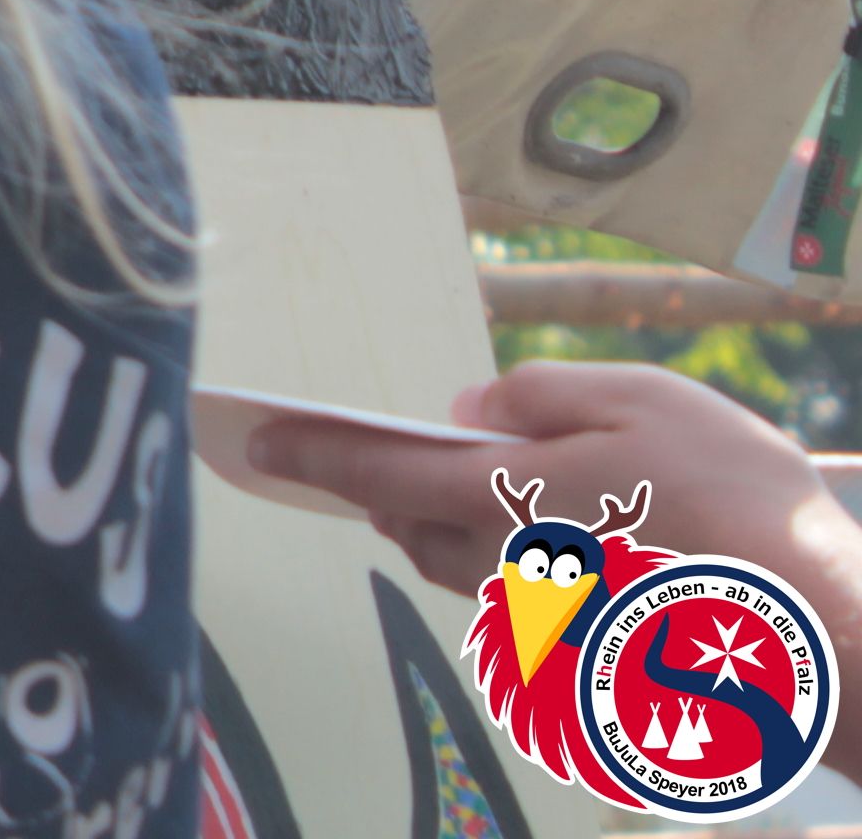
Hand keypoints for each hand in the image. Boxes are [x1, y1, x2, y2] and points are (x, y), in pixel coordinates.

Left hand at [254, 362, 861, 734]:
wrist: (824, 631)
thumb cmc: (742, 505)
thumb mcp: (646, 404)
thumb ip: (542, 398)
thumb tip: (466, 411)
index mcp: (507, 500)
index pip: (376, 474)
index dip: (310, 454)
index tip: (255, 443)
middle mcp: (508, 571)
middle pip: (413, 530)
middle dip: (389, 495)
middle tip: (369, 461)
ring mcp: (545, 626)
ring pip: (464, 572)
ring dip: (449, 534)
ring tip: (461, 497)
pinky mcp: (584, 663)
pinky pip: (521, 611)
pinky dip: (515, 574)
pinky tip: (557, 553)